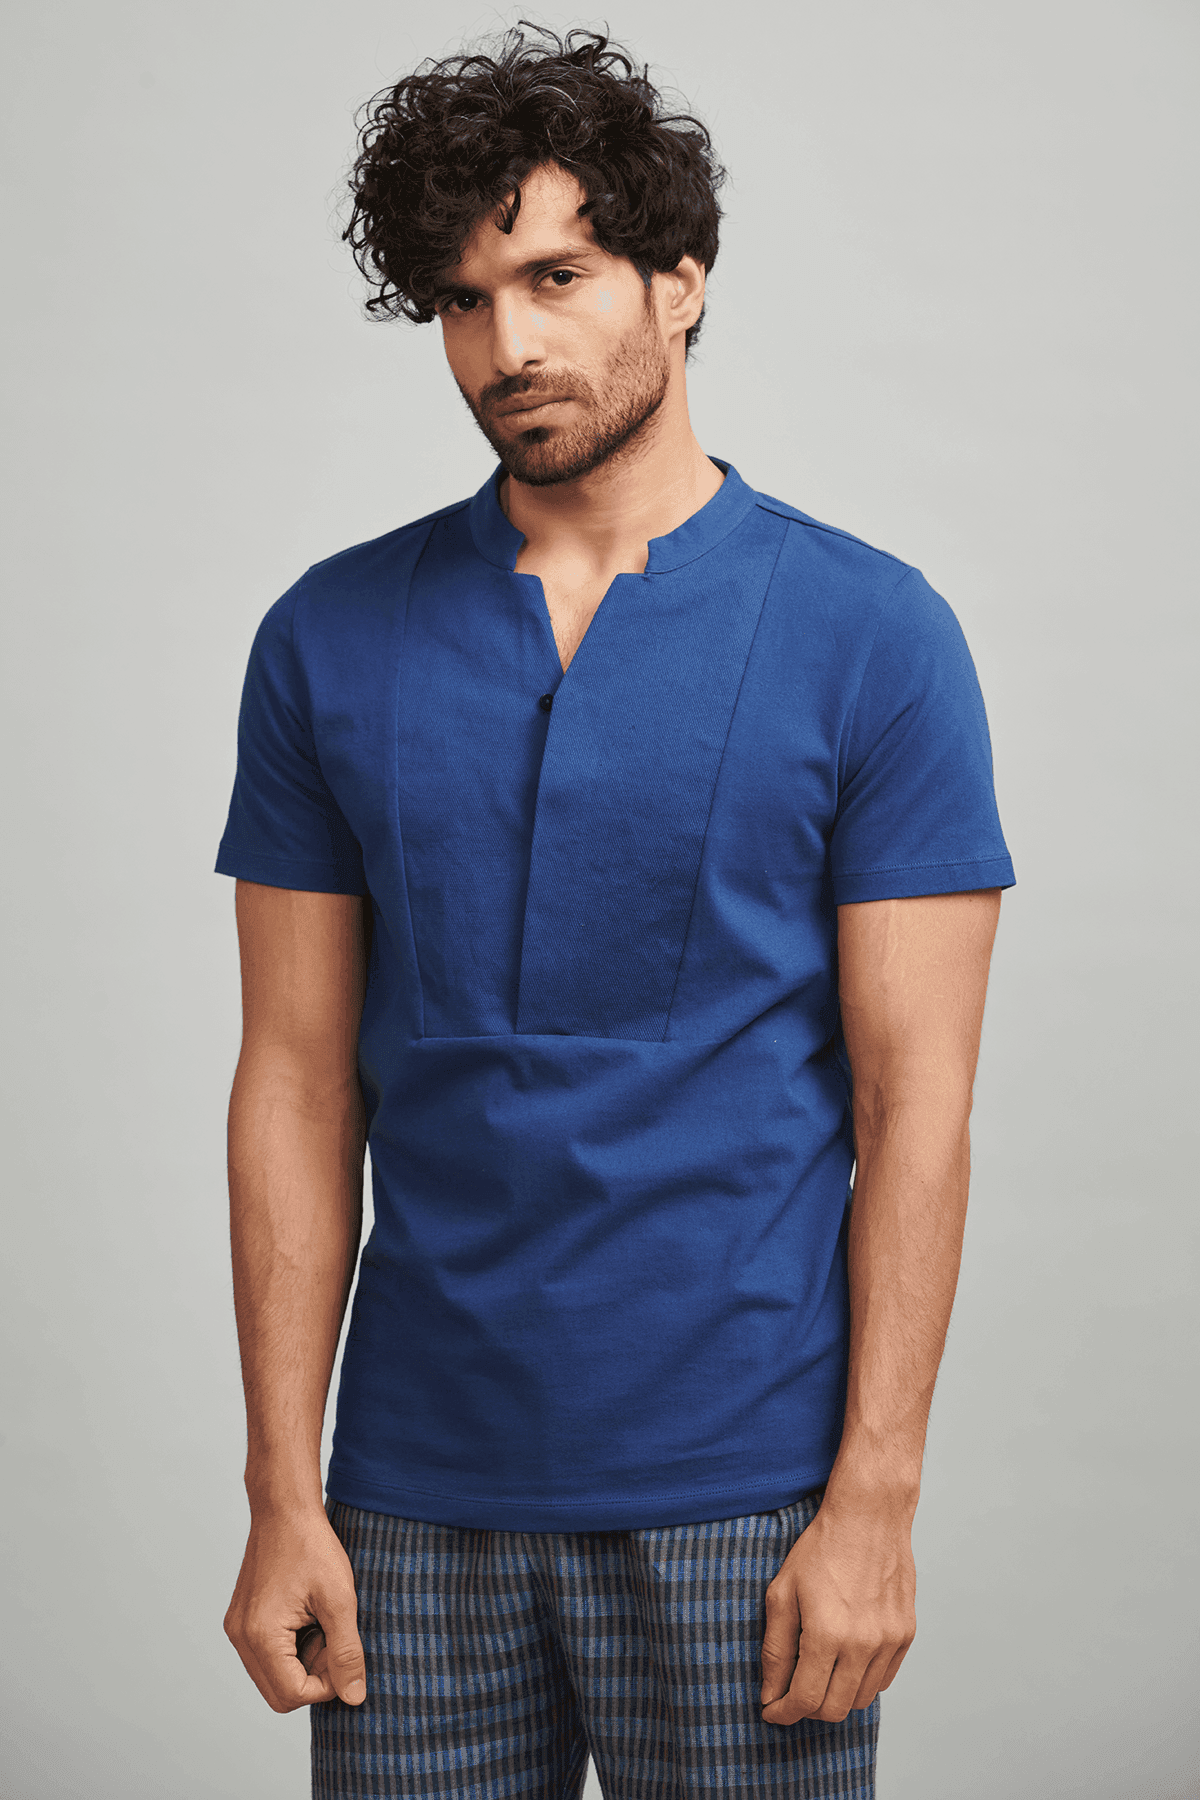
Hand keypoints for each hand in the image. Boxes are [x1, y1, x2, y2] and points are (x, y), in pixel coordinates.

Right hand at [224, 1507, 366, 1712]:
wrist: (284, 1509)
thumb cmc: (312, 1546)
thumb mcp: (340, 1600)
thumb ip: (346, 1653)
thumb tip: (354, 1697)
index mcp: (261, 1635)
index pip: (292, 1695)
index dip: (326, 1685)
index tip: (344, 1653)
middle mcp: (241, 1637)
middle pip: (279, 1693)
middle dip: (313, 1676)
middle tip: (333, 1639)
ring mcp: (238, 1629)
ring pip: (273, 1676)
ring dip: (303, 1662)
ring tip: (320, 1623)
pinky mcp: (242, 1620)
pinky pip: (267, 1655)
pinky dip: (291, 1648)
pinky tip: (307, 1617)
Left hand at [760, 1492, 915, 1723]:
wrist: (869, 1516)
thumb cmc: (821, 1548)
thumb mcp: (782, 1592)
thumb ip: (775, 1648)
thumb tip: (770, 1692)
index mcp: (827, 1634)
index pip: (805, 1700)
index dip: (783, 1712)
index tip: (772, 1709)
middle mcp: (863, 1644)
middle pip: (834, 1709)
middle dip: (807, 1709)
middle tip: (791, 1692)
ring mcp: (889, 1641)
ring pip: (860, 1700)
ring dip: (835, 1696)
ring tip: (818, 1672)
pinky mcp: (906, 1634)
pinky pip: (883, 1680)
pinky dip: (861, 1681)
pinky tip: (844, 1660)